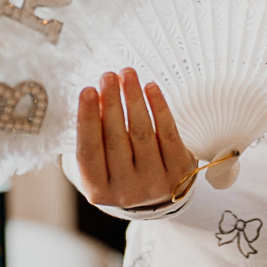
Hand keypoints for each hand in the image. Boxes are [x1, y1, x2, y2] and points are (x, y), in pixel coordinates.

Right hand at [72, 68, 195, 209]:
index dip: (88, 120)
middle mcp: (126, 192)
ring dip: (134, 99)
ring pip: (142, 134)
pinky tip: (151, 88)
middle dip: (112, 103)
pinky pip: (168, 134)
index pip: (89, 152)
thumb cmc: (120, 165)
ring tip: (128, 74)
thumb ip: (95, 135)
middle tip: (108, 76)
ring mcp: (154, 185)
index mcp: (97, 190)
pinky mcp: (179, 173)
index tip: (87, 90)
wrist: (157, 188)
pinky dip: (159, 108)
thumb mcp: (101, 160)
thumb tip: (95, 96)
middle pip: (117, 140)